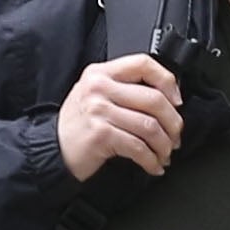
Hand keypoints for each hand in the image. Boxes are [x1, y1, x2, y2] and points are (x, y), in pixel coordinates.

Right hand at [58, 54, 182, 181]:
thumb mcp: (95, 95)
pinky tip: (154, 165)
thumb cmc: (78, 125)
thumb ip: (123, 88)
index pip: (143, 64)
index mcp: (101, 73)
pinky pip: (138, 147)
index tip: (176, 100)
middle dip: (173, 122)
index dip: (167, 81)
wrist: (52, 149)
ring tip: (164, 153)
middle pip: (153, 99)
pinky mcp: (100, 135)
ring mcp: (99, 111)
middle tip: (175, 135)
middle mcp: (99, 88)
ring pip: (149, 126)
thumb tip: (166, 98)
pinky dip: (151, 160)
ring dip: (164, 145)